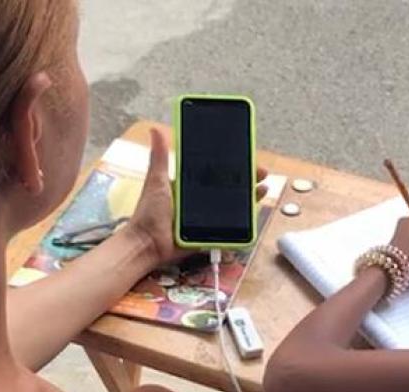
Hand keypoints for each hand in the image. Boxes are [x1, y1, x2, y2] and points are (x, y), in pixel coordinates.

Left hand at [125, 128, 268, 263]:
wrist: (147, 245)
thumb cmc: (148, 214)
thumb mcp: (156, 181)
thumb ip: (159, 156)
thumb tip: (155, 130)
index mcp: (189, 186)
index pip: (214, 171)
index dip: (231, 164)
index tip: (245, 155)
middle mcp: (199, 201)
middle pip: (228, 187)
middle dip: (246, 179)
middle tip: (259, 172)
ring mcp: (205, 218)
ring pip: (232, 206)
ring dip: (248, 197)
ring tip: (261, 189)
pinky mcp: (209, 234)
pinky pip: (229, 227)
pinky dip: (242, 222)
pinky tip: (252, 213)